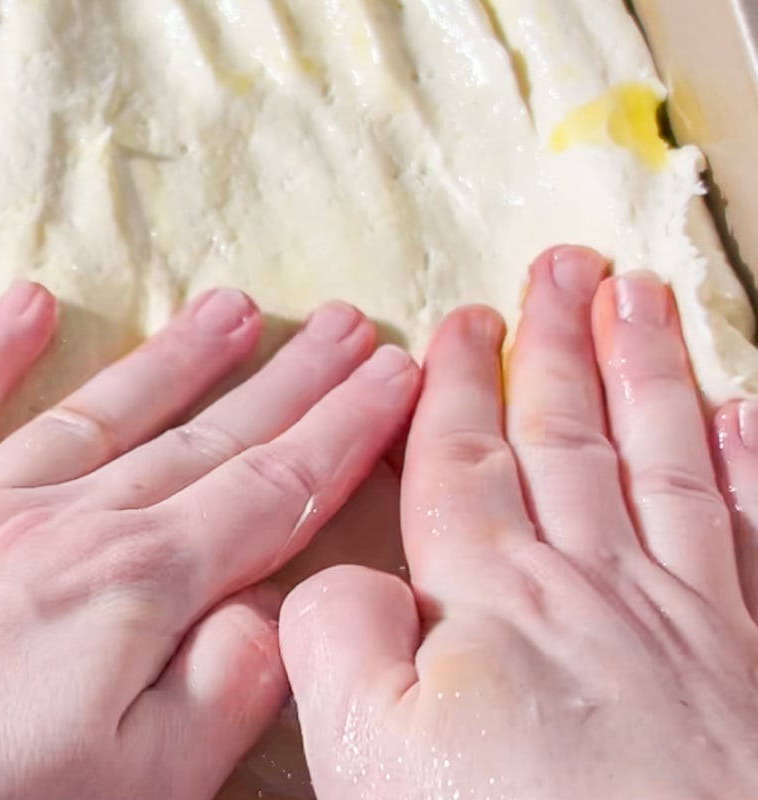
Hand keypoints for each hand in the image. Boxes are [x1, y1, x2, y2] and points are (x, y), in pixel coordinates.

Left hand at [0, 283, 418, 799]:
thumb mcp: (129, 789)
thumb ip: (217, 694)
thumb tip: (273, 611)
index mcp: (134, 590)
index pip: (269, 492)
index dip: (343, 433)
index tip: (393, 377)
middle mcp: (62, 524)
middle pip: (202, 438)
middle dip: (287, 381)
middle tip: (346, 323)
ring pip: (96, 413)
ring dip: (171, 360)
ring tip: (231, 307)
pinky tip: (29, 305)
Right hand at [281, 247, 757, 798]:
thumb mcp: (369, 752)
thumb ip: (337, 638)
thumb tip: (346, 573)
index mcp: (494, 597)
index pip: (465, 460)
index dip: (456, 386)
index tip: (458, 320)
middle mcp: (595, 582)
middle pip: (570, 434)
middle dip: (559, 344)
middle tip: (563, 265)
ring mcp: (690, 616)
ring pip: (665, 458)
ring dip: (649, 370)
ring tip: (640, 298)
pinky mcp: (753, 661)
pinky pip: (751, 531)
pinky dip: (749, 463)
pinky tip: (743, 412)